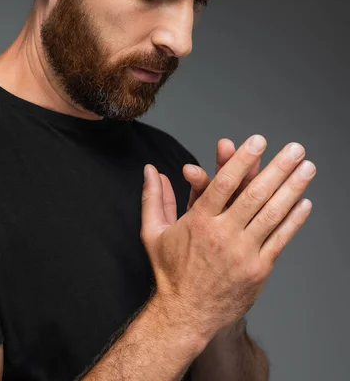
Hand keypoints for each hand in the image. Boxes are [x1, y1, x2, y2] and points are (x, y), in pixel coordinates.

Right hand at [140, 135, 315, 342]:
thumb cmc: (170, 272)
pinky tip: (305, 202)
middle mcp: (223, 235)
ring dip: (292, 188)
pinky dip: (293, 220)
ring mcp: (243, 253)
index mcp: (198, 222)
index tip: (257, 141)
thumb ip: (153, 198)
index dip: (241, 160)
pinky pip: (279, 240)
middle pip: (254, 195)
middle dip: (277, 168)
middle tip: (295, 149)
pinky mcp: (258, 270)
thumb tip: (150, 169)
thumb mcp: (153, 233)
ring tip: (307, 168)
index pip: (223, 184)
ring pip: (272, 214)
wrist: (186, 316)